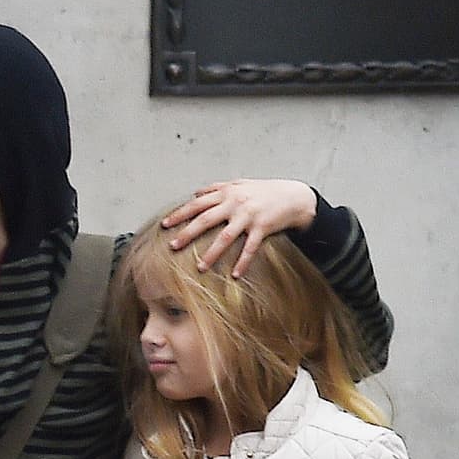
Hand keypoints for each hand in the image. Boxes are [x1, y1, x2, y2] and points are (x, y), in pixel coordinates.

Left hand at [161, 180, 318, 277]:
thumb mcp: (239, 184)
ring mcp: (249, 215)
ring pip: (226, 236)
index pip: (198, 203)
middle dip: (188, 233)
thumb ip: (217, 188)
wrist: (293, 196)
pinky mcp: (262, 227)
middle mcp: (235, 203)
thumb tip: (195, 193)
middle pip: (206, 219)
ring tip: (200, 267)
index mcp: (227, 192)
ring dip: (212, 253)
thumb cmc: (264, 192)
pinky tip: (235, 275)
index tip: (165, 224)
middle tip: (173, 246)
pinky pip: (250, 248)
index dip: (180, 213)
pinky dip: (242, 262)